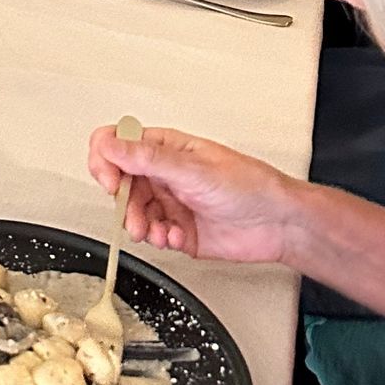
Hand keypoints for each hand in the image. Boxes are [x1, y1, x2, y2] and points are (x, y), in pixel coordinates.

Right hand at [87, 123, 299, 265]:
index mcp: (164, 148)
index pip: (116, 144)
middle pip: (120, 184)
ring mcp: (170, 201)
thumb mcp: (193, 169)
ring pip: (133, 213)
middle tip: (134, 218)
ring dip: (140, 226)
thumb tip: (111, 145)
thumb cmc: (249, 185)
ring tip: (158, 232)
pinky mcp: (178, 229)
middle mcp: (164, 173)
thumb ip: (147, 158)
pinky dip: (159, 239)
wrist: (278, 224)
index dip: (106, 161)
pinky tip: (175, 237)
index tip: (110, 182)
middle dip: (123, 204)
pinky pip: (153, 235)